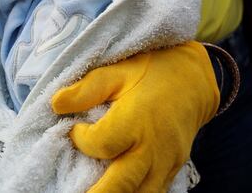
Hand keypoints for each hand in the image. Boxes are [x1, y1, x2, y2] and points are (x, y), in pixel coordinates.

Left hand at [51, 42, 219, 192]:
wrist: (195, 80)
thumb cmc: (152, 72)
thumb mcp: (119, 71)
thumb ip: (88, 88)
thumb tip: (56, 105)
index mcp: (136, 121)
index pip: (100, 144)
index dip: (80, 139)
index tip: (75, 128)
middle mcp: (153, 147)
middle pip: (119, 186)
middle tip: (73, 190)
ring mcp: (166, 162)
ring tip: (96, 189)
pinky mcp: (174, 168)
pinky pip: (154, 192)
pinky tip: (118, 188)